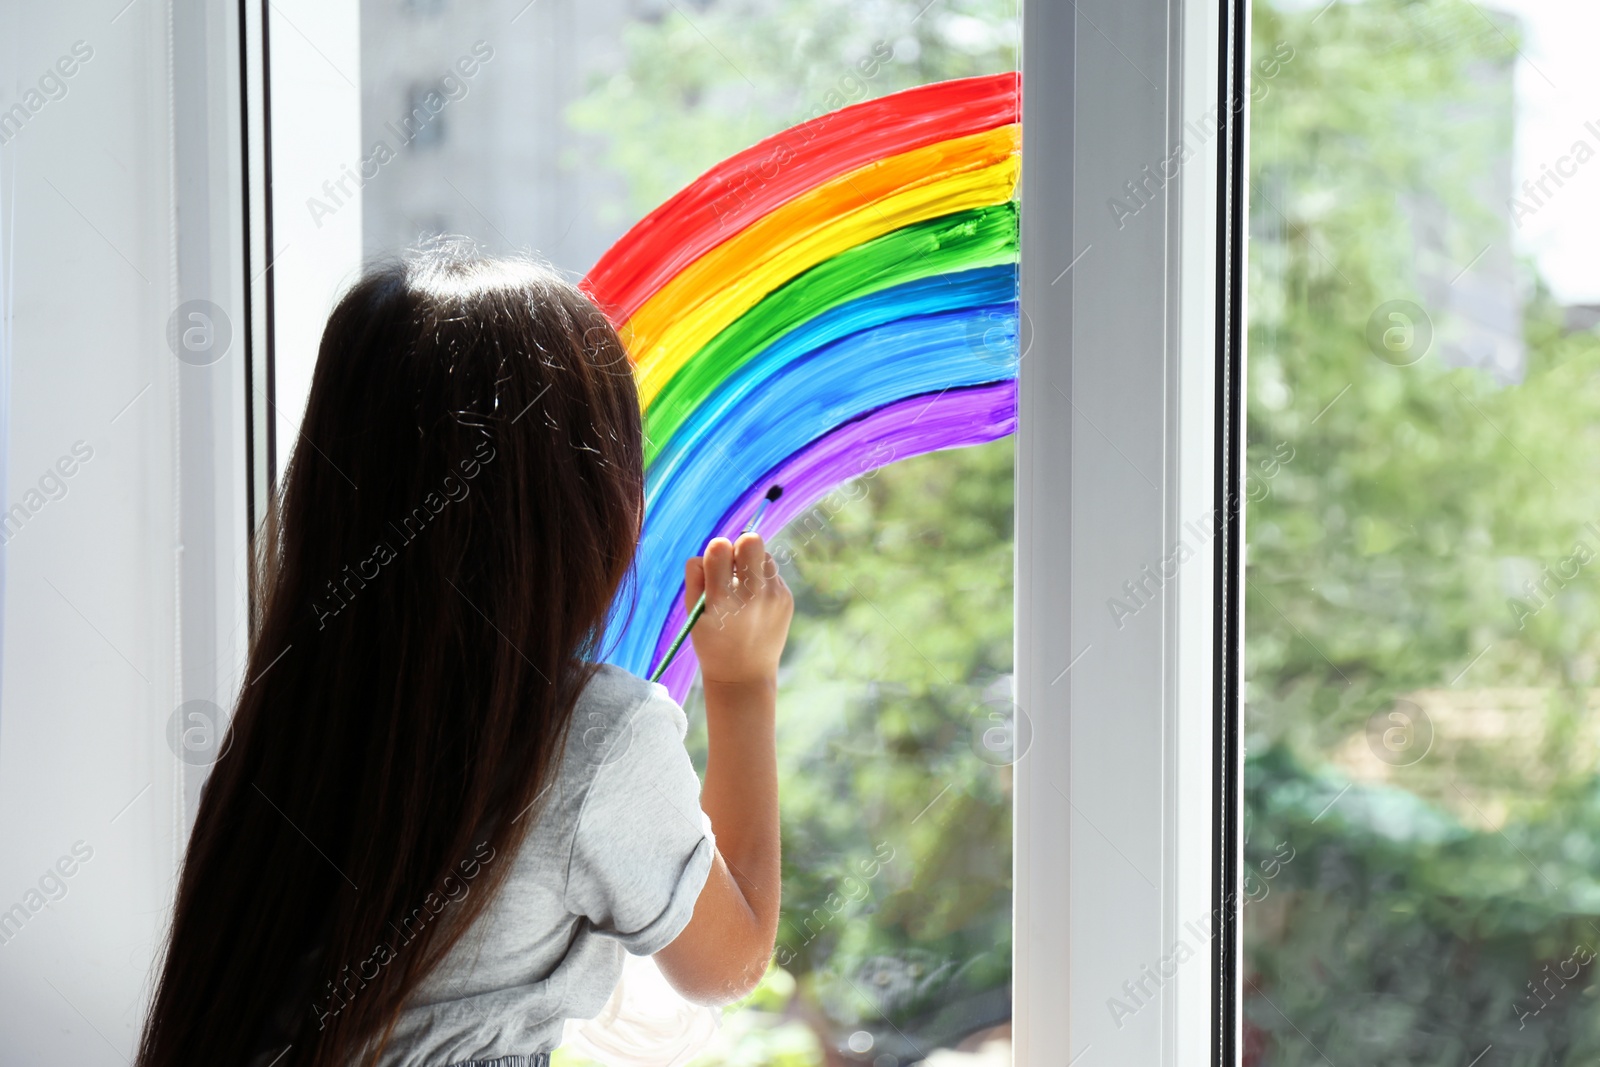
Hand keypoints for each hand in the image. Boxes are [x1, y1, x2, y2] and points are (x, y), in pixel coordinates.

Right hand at [684, 532, 792, 685]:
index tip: (715, 567)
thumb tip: (716, 547)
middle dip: (739, 549)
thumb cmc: (712, 641)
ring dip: (752, 565)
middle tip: (733, 569)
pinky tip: (755, 604)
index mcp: (722, 599)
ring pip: (764, 555)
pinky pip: (773, 573)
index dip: (715, 552)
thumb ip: (696, 575)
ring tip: (743, 590)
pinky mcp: (787, 599)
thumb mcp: (693, 611)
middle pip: (751, 540)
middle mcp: (751, 595)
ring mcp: (774, 596)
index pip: (720, 547)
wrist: (744, 675)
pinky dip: (763, 581)